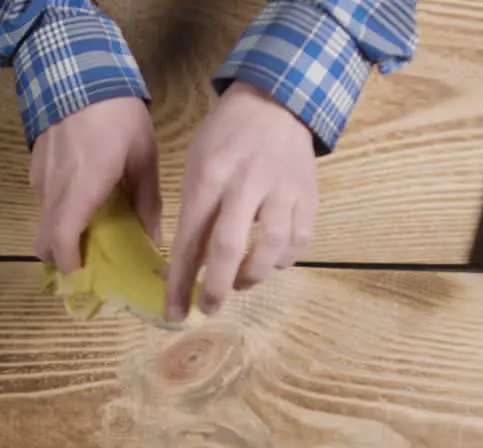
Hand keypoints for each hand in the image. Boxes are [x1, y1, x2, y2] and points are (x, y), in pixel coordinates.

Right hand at [30, 98, 161, 272]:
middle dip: (63, 257)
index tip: (88, 276)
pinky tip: (83, 193)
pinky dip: (59, 208)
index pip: (61, 242)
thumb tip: (153, 239)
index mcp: (81, 191)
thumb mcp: (143, 157)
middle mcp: (53, 189)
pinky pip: (44, 198)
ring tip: (93, 222)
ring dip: (62, 231)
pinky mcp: (35, 163)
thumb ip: (147, 202)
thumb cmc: (117, 114)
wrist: (78, 69)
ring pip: (44, 220)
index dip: (71, 266)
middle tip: (92, 257)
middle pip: (43, 241)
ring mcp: (40, 176)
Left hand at [166, 82, 317, 320]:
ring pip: (271, 249)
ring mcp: (282, 189)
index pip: (190, 237)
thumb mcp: (197, 163)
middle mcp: (246, 183)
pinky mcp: (309, 195)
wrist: (276, 102)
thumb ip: (194, 212)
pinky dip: (283, 260)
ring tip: (240, 281)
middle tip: (208, 306)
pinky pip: (299, 241)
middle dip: (216, 288)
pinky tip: (270, 260)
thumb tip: (188, 267)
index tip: (174, 310)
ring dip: (252, 276)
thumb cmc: (226, 137)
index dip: (181, 280)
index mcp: (210, 175)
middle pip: (229, 248)